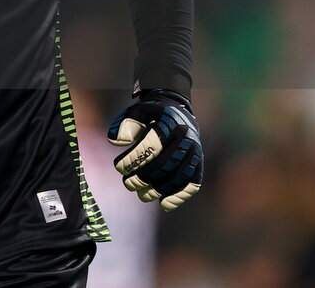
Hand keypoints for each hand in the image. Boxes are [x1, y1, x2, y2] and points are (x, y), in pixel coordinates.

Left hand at [107, 89, 202, 210]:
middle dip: (145, 177)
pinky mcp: (199, 164)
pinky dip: (180, 195)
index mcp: (170, 121)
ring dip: (160, 189)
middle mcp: (186, 137)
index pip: (152, 145)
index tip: (119, 168)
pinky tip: (164, 204)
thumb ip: (124, 125)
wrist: (177, 111)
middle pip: (166, 163)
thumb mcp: (136, 112)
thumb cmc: (151, 114)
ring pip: (179, 175)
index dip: (135, 158)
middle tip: (128, 184)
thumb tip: (115, 142)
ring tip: (142, 195)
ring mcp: (195, 151)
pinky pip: (192, 183)